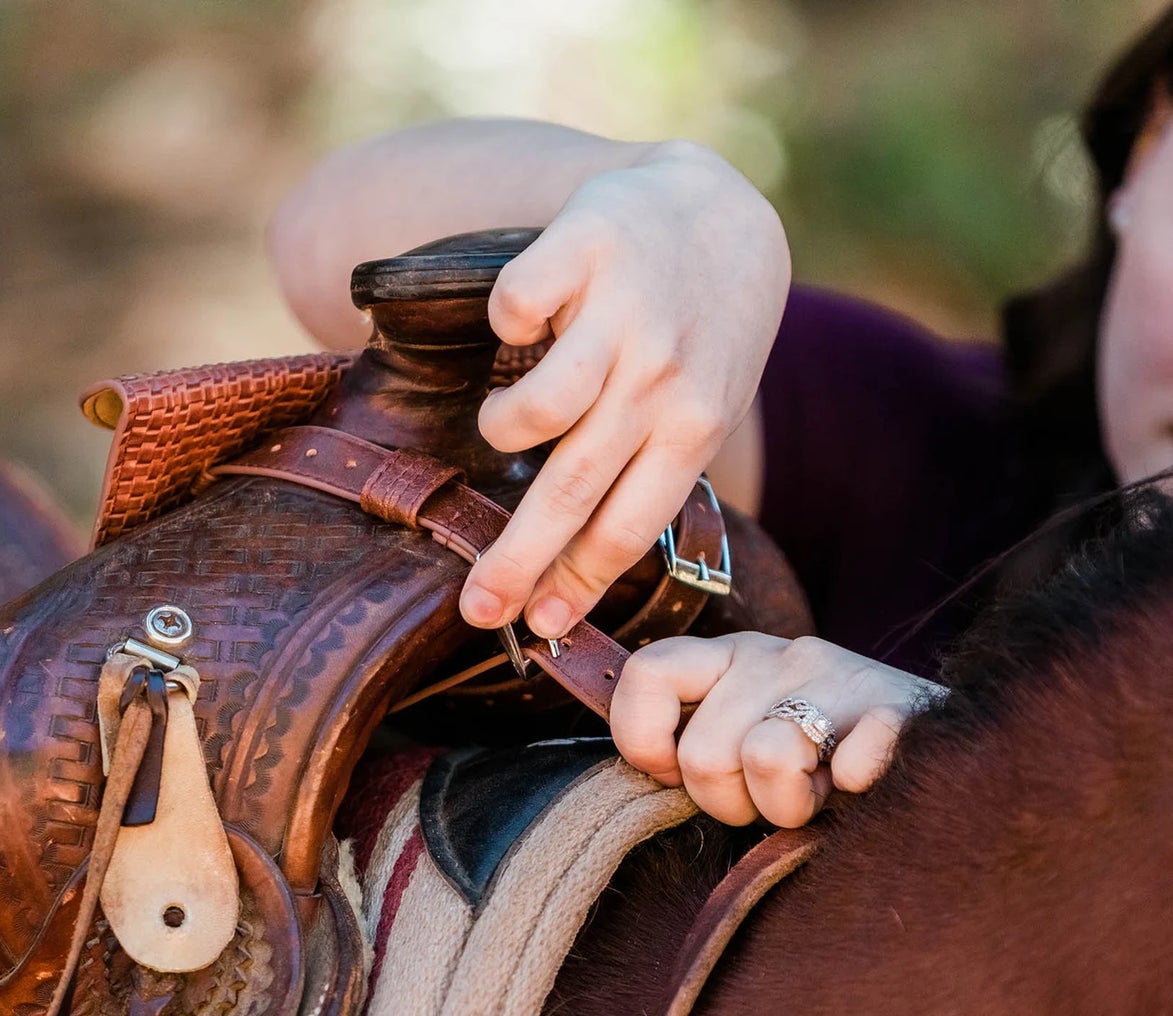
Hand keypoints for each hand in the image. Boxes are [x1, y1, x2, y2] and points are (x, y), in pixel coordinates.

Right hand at [460, 141, 788, 638]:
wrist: (719, 210)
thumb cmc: (700, 333)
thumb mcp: (701, 407)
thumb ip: (647, 475)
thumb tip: (573, 575)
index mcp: (694, 426)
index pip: (628, 526)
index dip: (577, 583)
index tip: (538, 625)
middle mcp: (661, 377)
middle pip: (574, 489)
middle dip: (519, 558)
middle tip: (476, 608)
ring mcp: (624, 311)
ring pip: (537, 406)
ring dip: (503, 427)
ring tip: (503, 421)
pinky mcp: (583, 245)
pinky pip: (513, 309)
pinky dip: (507, 319)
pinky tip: (527, 318)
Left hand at [610, 633, 944, 827]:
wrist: (947, 746)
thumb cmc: (823, 757)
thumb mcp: (747, 730)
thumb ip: (694, 738)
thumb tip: (648, 769)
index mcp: (730, 656)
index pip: (648, 672)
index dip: (643, 737)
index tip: (671, 774)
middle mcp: (779, 655)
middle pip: (704, 752)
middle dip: (730, 804)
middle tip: (772, 800)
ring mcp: (842, 676)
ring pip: (767, 759)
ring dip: (789, 807)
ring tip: (818, 795)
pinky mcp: (900, 711)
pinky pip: (851, 762)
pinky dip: (853, 785)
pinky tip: (862, 784)